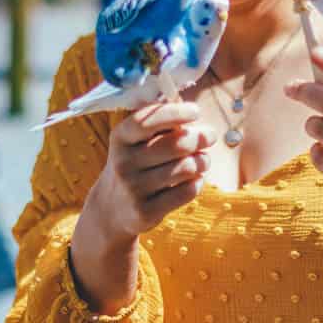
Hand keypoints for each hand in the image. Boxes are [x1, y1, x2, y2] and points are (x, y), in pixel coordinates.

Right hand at [84, 102, 213, 242]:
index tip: (196, 111)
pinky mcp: (146, 211)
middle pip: (176, 145)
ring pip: (186, 168)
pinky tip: (194, 179)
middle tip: (210, 136)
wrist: (112, 208)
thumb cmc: (135, 163)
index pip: (147, 120)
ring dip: (203, 161)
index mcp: (120, 137)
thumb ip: (160, 124)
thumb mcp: (136, 140)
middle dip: (200, 138)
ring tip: (203, 160)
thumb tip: (192, 112)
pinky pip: (187, 191)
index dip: (175, 113)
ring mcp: (133, 188)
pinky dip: (197, 182)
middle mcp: (123, 162)